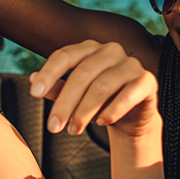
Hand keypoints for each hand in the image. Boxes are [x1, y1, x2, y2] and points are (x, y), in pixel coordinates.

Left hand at [29, 41, 159, 139]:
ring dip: (85, 111)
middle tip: (53, 127)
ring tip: (74, 130)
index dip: (48, 74)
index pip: (65, 55)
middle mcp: (110, 50)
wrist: (132, 116)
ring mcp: (130, 64)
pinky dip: (112, 110)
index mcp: (89, 49)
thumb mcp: (75, 96)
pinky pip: (128, 94)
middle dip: (65, 103)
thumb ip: (57, 86)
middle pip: (82, 74)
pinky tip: (101, 122)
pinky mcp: (146, 80)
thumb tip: (32, 80)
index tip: (34, 94)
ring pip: (102, 86)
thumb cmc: (100, 102)